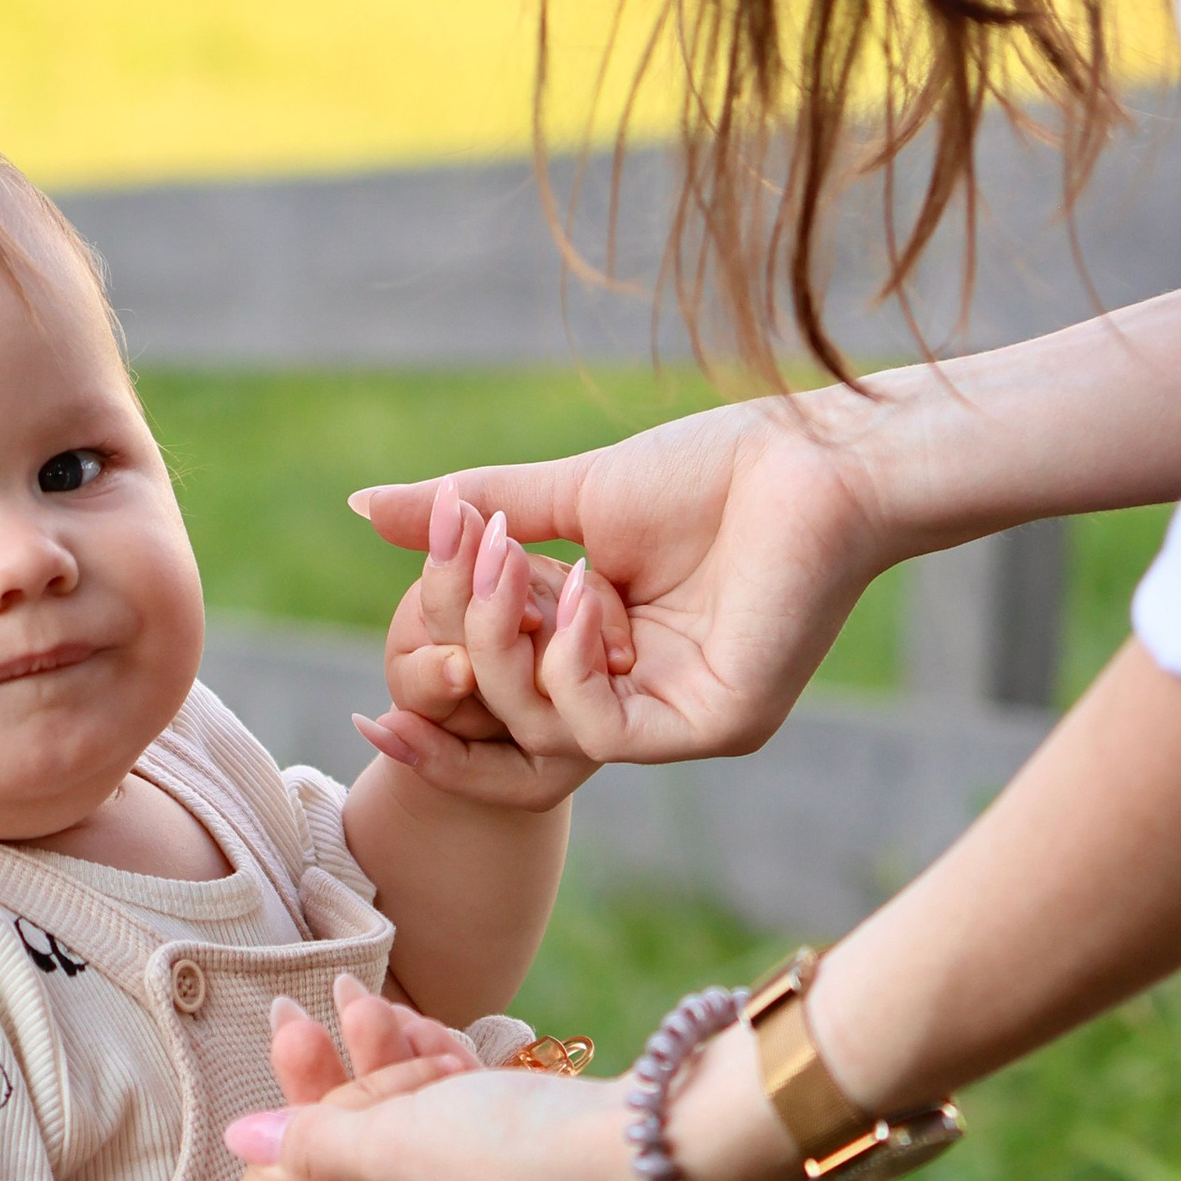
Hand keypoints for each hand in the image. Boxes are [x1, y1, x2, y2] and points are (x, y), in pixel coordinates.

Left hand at [224, 1009, 803, 1180]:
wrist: (681, 1150)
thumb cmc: (526, 1158)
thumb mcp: (400, 1140)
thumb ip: (313, 1142)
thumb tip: (242, 1138)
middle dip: (343, 1171)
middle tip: (320, 1091)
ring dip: (405, 1119)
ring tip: (387, 1028)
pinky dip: (463, 1128)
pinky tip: (461, 1056)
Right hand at [356, 393, 886, 768]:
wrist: (818, 451)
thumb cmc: (714, 467)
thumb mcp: (568, 496)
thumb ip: (474, 513)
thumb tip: (362, 508)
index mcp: (610, 666)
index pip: (503, 716)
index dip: (438, 720)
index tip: (373, 707)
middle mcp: (644, 708)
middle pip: (512, 723)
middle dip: (475, 643)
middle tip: (469, 553)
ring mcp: (680, 723)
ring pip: (547, 729)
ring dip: (513, 645)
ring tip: (513, 557)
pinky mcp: (715, 725)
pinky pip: (603, 729)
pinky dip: (573, 661)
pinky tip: (583, 589)